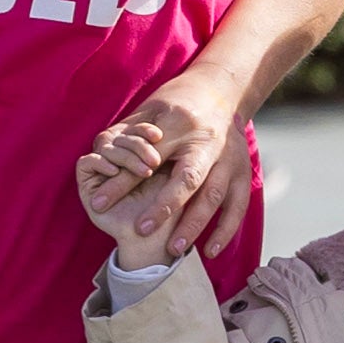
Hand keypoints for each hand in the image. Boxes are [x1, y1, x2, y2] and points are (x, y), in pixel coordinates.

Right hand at [72, 136, 184, 264]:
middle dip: (137, 145)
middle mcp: (116, 159)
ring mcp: (101, 171)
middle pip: (119, 135)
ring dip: (123, 156)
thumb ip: (166, 150)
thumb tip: (162, 124)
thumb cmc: (171, 207)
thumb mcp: (173, 174)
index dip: (143, 130)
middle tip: (154, 161)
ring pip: (103, 146)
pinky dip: (100, 163)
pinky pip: (86, 163)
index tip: (158, 135)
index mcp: (136, 152)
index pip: (134, 128)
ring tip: (144, 171)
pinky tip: (117, 172)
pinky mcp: (87, 185)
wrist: (157, 237)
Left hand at [79, 81, 256, 260]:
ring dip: (195, 224)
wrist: (219, 90)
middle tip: (141, 230)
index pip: (149, 156)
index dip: (124, 179)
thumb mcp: (150, 114)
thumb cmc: (175, 106)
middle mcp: (209, 142)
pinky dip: (226, 231)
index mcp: (181, 124)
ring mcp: (231, 159)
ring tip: (173, 249)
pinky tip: (211, 251)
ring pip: (214, 196)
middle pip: (188, 178)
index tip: (99, 202)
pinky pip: (237, 206)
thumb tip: (99, 161)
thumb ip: (127, 139)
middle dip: (165, 207)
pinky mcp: (244, 172)